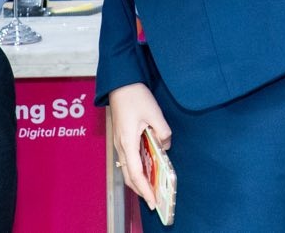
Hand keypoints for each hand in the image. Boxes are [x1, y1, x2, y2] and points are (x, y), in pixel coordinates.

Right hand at [108, 82, 170, 211]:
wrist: (121, 83)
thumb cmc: (135, 97)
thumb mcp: (155, 113)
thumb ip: (163, 132)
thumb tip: (165, 146)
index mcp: (128, 142)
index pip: (136, 173)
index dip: (144, 189)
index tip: (152, 201)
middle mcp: (121, 145)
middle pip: (129, 175)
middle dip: (140, 189)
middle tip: (153, 200)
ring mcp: (119, 142)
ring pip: (127, 168)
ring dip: (138, 180)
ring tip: (152, 187)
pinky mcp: (122, 137)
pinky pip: (128, 159)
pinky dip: (137, 169)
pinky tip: (147, 169)